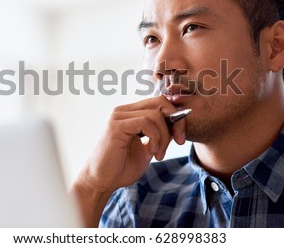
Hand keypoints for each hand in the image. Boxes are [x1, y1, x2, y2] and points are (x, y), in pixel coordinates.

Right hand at [71, 95, 186, 226]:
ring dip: (164, 136)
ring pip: (155, 114)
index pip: (159, 102)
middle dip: (176, 121)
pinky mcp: (116, 126)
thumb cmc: (122, 167)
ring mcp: (119, 116)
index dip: (176, 116)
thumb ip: (160, 134)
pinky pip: (145, 122)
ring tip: (159, 154)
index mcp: (131, 113)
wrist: (102, 182)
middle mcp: (124, 111)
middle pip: (160, 102)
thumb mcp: (148, 148)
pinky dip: (155, 137)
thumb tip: (178, 123)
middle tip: (179, 141)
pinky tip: (152, 152)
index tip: (181, 137)